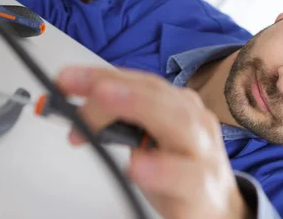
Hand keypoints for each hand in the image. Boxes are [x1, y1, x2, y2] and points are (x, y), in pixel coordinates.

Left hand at [56, 67, 249, 218]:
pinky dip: (161, 170)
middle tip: (88, 88)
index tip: (66, 79)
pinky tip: (136, 166)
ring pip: (180, 123)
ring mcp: (202, 151)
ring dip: (141, 108)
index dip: (102, 76)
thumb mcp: (147, 138)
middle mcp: (193, 119)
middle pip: (159, 96)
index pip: (139, 82)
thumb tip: (74, 108)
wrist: (216, 206)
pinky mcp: (202, 188)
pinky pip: (186, 176)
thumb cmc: (178, 167)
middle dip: (121, 88)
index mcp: (176, 103)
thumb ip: (119, 121)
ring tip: (107, 100)